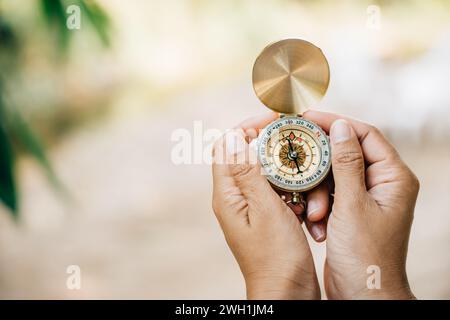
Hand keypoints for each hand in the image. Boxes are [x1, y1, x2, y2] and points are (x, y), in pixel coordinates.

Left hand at [212, 113, 319, 299]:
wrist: (286, 293)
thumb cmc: (276, 258)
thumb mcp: (266, 211)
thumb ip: (250, 173)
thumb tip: (236, 137)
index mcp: (228, 195)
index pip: (228, 145)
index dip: (249, 126)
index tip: (276, 118)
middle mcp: (235, 198)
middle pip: (247, 154)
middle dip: (272, 142)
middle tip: (297, 135)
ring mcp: (251, 207)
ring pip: (266, 172)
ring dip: (287, 167)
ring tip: (306, 167)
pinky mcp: (267, 216)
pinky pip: (278, 191)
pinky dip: (293, 187)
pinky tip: (307, 196)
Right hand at [303, 111, 418, 298]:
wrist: (363, 294)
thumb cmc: (365, 256)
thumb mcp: (351, 204)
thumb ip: (346, 163)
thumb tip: (341, 127)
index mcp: (394, 178)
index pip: (365, 135)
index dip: (336, 124)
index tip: (308, 118)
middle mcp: (382, 185)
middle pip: (346, 155)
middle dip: (321, 166)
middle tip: (297, 158)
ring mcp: (366, 199)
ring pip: (334, 178)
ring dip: (318, 193)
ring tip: (313, 212)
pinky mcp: (351, 213)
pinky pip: (330, 197)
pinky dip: (319, 207)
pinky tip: (316, 224)